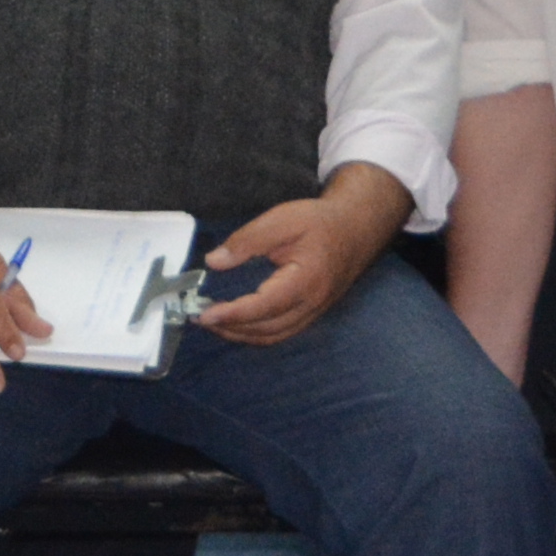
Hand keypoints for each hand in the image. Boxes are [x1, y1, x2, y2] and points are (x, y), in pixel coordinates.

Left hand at [193, 192, 381, 349]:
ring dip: (242, 335)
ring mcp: (314, 312)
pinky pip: (282, 332)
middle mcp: (312, 304)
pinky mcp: (312, 313)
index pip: (264, 306)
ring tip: (214, 323)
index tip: (204, 314)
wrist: (356, 228)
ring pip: (274, 336)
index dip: (233, 314)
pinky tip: (238, 323)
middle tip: (199, 317)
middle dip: (231, 328)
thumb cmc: (319, 221)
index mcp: (305, 280)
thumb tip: (214, 262)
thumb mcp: (282, 220)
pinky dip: (257, 333)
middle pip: (267, 329)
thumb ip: (247, 241)